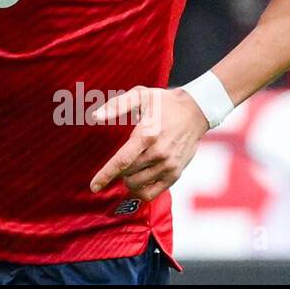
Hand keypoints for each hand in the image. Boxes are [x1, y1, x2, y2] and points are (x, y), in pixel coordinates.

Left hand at [88, 86, 209, 201]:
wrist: (195, 111)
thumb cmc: (163, 102)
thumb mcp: (140, 95)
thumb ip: (116, 106)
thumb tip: (95, 116)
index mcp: (147, 134)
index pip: (122, 161)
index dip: (106, 175)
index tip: (94, 186)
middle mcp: (159, 153)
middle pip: (128, 174)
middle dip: (117, 172)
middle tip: (119, 160)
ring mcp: (169, 165)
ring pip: (138, 185)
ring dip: (127, 180)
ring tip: (128, 169)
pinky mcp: (176, 174)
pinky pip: (152, 193)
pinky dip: (140, 191)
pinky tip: (137, 181)